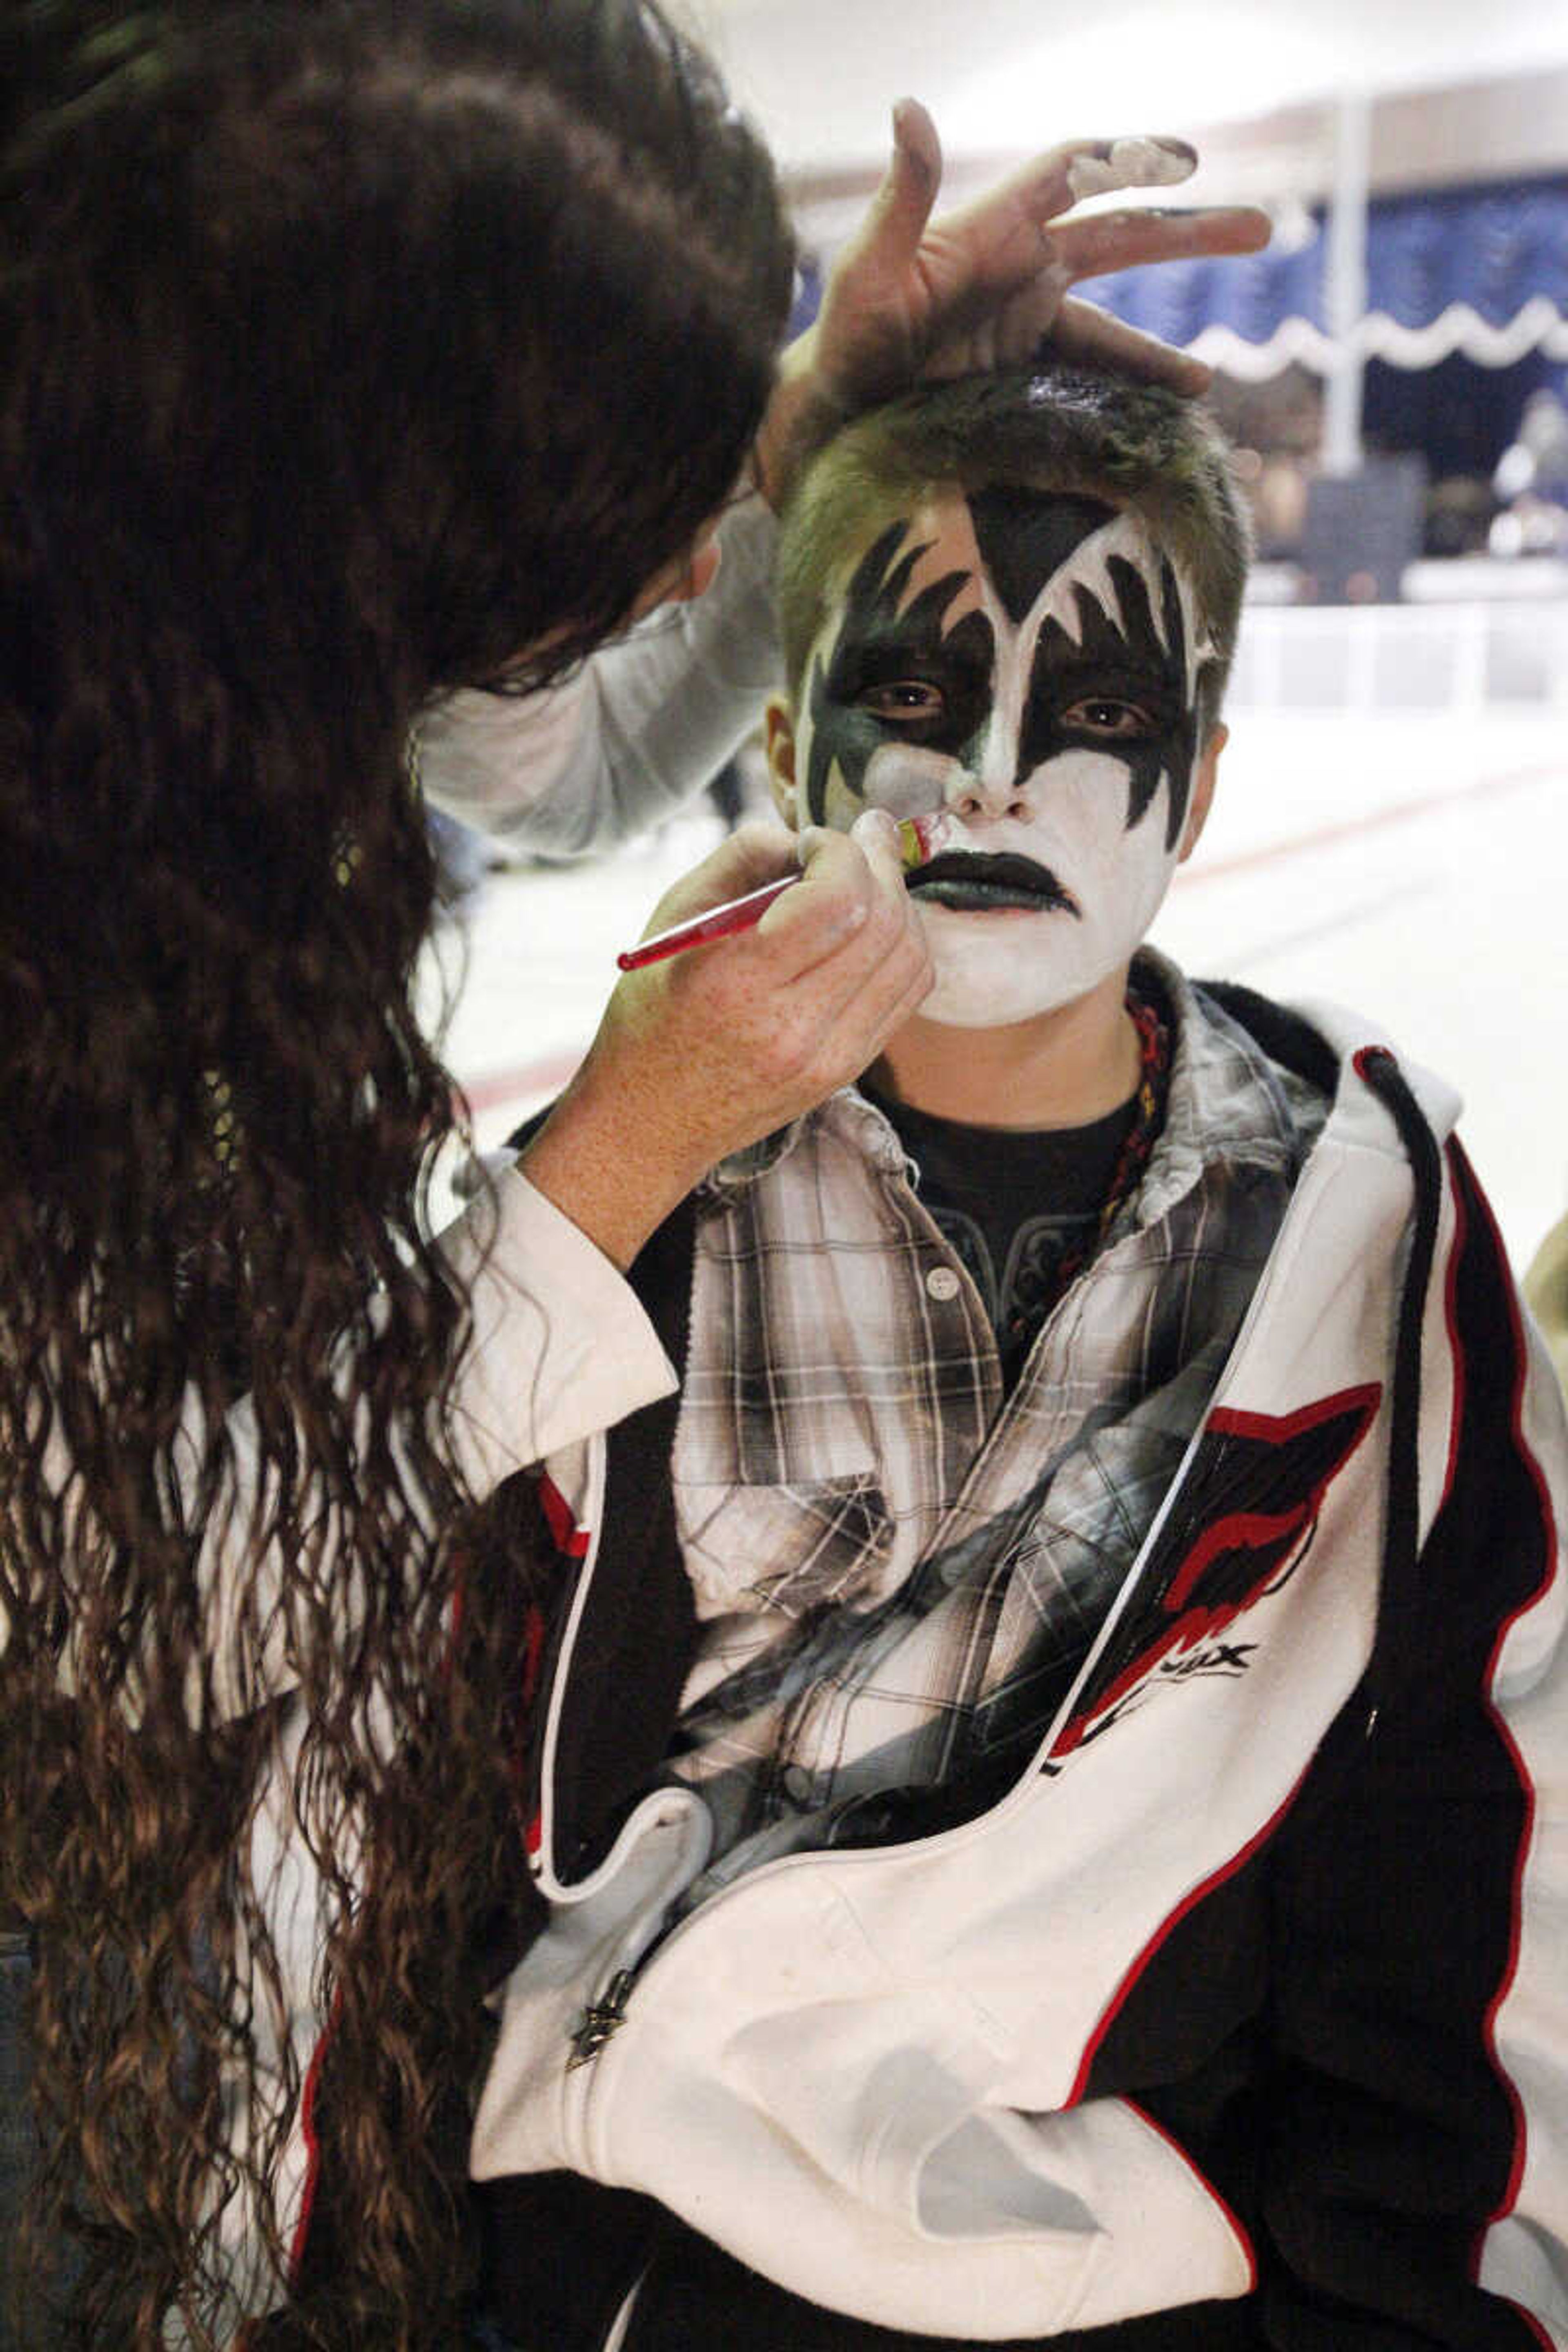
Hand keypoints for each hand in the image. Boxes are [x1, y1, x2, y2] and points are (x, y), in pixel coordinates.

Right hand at [519, 813, 932, 1268]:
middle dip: (879, 862)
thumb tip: (804, 838)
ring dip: (900, 902)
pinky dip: (903, 946)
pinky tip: (877, 925)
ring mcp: (828, 1057)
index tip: (814, 839)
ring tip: (872, 876)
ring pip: (909, 957)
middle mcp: (791, 1027)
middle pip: (884, 922)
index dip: (841, 850)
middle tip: (863, 835)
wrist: (650, 1123)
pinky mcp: (847, 1071)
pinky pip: (907, 994)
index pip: (838, 898)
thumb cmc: (650, 1014)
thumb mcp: (672, 921)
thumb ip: (739, 860)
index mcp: (737, 982)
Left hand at [753, 106, 1269, 506]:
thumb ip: (899, 197)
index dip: (1128, 156)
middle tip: (1262, 228)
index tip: (1187, 158)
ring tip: (1205, 386)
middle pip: (1118, 235)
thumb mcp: (865, 274)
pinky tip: (1166, 419)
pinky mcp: (1023, 377)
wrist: (826, 417)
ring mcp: (1024, 325)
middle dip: (1189, 231)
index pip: (1073, 173)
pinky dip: (1129, 395)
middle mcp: (1018, 270)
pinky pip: (1089, 380)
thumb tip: (909, 106)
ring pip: (1112, 326)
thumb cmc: (841, 342)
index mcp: (992, 232)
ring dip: (1162, 351)